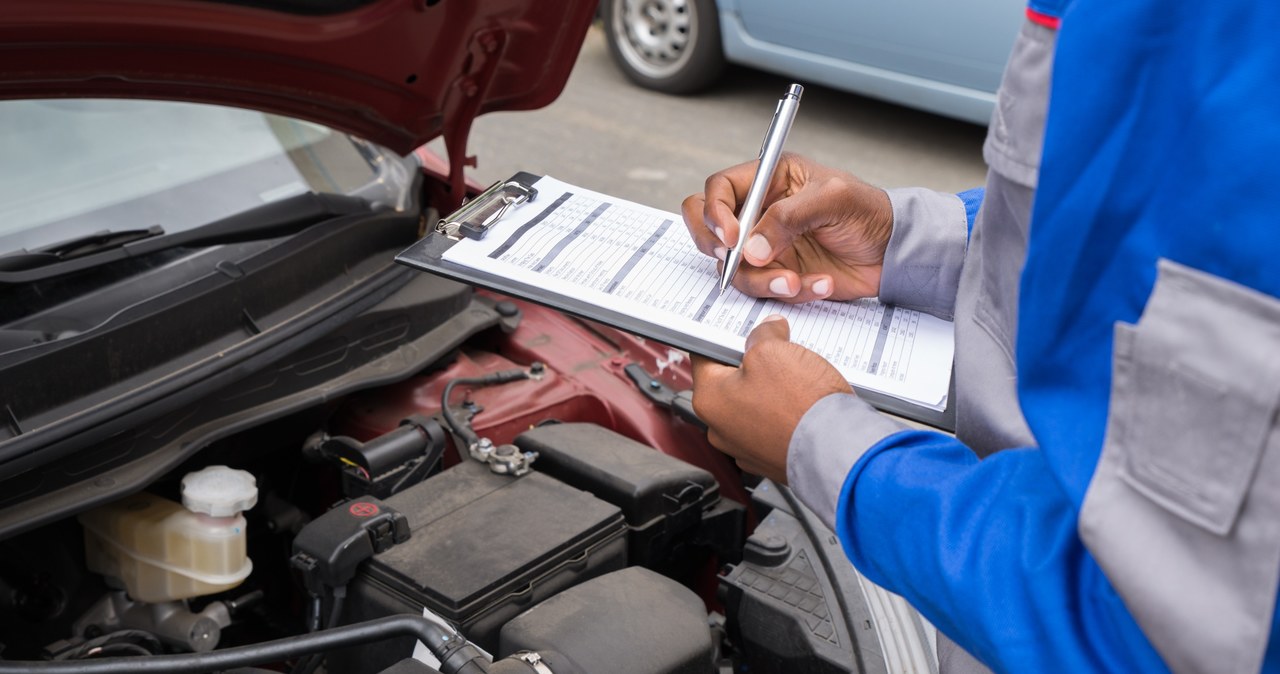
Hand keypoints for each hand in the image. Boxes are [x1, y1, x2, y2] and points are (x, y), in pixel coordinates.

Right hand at [681, 153, 892, 302]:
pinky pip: (765, 291)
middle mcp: (760, 213)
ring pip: (734, 269)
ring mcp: (765, 248)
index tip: (732, 237)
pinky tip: (820, 283)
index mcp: (769, 180)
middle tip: (741, 262)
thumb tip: (751, 247)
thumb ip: (788, 217)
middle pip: (709, 230)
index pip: (719, 190)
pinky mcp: (778, 275)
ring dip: (763, 280)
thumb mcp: (834, 199)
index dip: (715, 212)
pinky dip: (791, 292)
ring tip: (797, 281)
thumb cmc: (870, 212)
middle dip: (720, 251)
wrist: (894, 253)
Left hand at [691, 316, 851, 483]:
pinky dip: (784, 413)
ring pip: (753, 404)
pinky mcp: (770, 458)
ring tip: (796, 379)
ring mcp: (745, 448)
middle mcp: (720, 429)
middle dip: (752, 364)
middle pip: (730, 382)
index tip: (743, 330)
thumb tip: (767, 331)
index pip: (704, 356)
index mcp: (709, 400)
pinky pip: (771, 426)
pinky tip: (803, 404)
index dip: (724, 337)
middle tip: (777, 351)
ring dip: (770, 389)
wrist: (837, 450)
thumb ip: (763, 335)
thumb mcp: (774, 350)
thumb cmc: (800, 406)